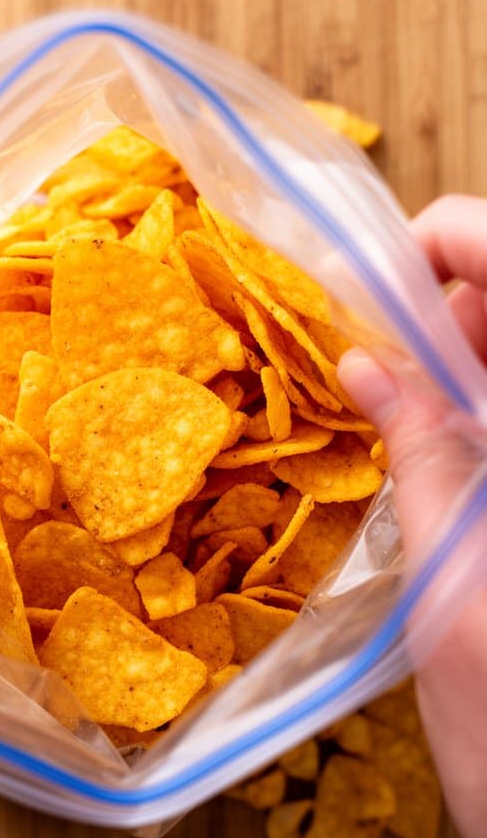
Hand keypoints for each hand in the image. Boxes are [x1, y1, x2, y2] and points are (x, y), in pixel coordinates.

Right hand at [338, 196, 486, 837]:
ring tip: (383, 369)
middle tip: (371, 326)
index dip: (465, 246)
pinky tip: (419, 425)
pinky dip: (463, 408)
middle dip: (449, 297)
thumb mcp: (459, 591)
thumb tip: (373, 360)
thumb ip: (427, 460)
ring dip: (454, 352)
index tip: (391, 262)